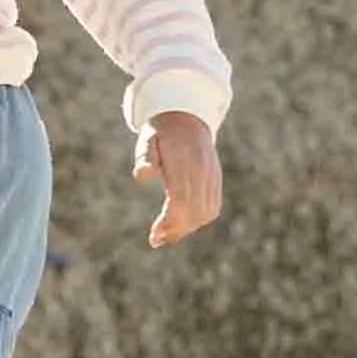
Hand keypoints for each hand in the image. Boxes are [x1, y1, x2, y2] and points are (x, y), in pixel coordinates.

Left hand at [131, 110, 222, 247]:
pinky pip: (213, 207)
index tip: (154, 235)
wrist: (187, 117)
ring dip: (187, 228)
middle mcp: (202, 170)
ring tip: (166, 235)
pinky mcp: (216, 180)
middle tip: (156, 240)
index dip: (169, 221)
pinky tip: (182, 225)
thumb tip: (141, 175)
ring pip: (206, 212)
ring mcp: (212, 175)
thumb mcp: (147, 138)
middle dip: (176, 230)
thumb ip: (145, 156)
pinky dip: (198, 220)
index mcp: (185, 161)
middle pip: (195, 211)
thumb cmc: (161, 132)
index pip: (181, 199)